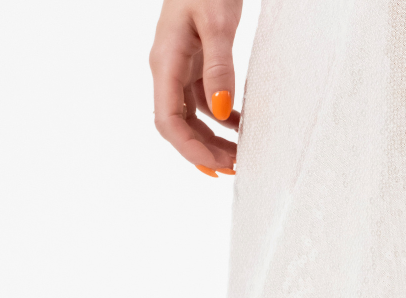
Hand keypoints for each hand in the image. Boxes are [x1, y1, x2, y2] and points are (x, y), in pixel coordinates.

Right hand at [150, 0, 241, 175]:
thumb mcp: (217, 23)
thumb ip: (218, 68)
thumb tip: (220, 112)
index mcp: (165, 63)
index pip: (167, 122)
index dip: (189, 150)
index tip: (217, 166)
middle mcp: (167, 70)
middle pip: (178, 126)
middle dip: (203, 151)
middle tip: (235, 167)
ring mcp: (178, 67)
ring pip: (190, 118)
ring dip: (212, 140)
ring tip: (240, 155)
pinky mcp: (193, 63)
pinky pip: (202, 101)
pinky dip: (221, 119)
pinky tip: (241, 127)